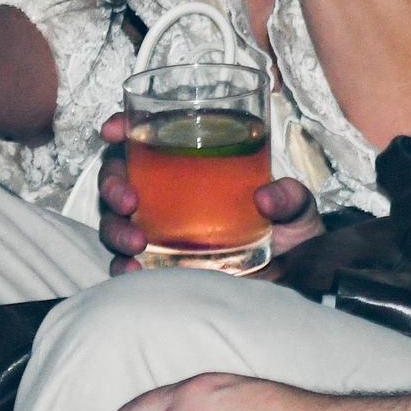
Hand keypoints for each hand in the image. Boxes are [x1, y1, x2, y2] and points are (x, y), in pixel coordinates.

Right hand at [96, 112, 322, 273]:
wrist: (293, 282)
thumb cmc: (291, 233)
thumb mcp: (298, 207)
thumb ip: (289, 197)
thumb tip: (265, 198)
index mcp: (194, 161)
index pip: (150, 135)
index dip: (124, 128)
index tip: (113, 131)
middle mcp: (168, 191)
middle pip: (120, 175)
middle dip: (112, 183)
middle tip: (128, 200)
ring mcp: (160, 228)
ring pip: (116, 219)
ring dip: (115, 228)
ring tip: (135, 242)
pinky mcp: (160, 264)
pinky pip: (127, 262)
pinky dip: (121, 265)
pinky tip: (131, 269)